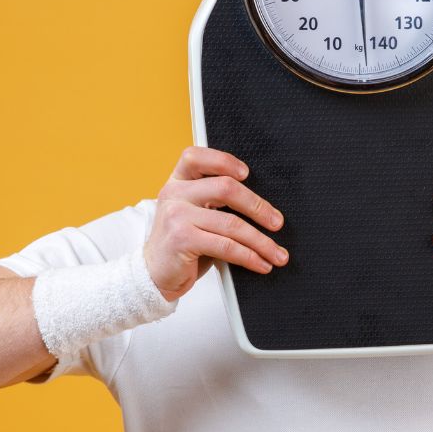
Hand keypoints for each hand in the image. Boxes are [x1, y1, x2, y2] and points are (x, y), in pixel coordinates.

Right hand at [145, 147, 287, 300]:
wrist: (155, 274)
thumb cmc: (183, 242)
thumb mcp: (194, 214)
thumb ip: (215, 200)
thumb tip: (263, 206)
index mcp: (178, 181)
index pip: (196, 157)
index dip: (224, 161)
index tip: (247, 174)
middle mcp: (174, 193)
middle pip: (225, 188)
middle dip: (258, 207)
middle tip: (277, 223)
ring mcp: (176, 216)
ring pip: (231, 223)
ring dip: (261, 241)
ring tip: (277, 253)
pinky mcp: (182, 240)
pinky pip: (226, 246)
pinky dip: (249, 257)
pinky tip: (261, 263)